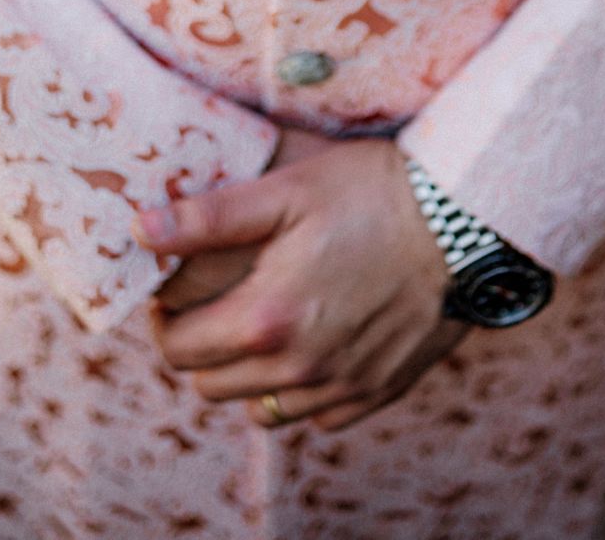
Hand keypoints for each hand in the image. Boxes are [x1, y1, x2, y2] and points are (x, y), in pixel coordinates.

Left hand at [134, 138, 467, 430]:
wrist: (464, 221)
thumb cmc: (372, 193)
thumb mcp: (286, 190)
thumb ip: (208, 217)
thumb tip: (140, 231)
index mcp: (266, 320)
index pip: (177, 348)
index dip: (164, 318)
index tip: (174, 290)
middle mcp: (299, 369)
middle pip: (210, 385)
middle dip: (200, 345)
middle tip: (215, 300)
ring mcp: (341, 386)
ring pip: (259, 408)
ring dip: (246, 372)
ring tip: (261, 318)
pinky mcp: (378, 391)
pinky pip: (316, 414)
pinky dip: (302, 388)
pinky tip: (312, 340)